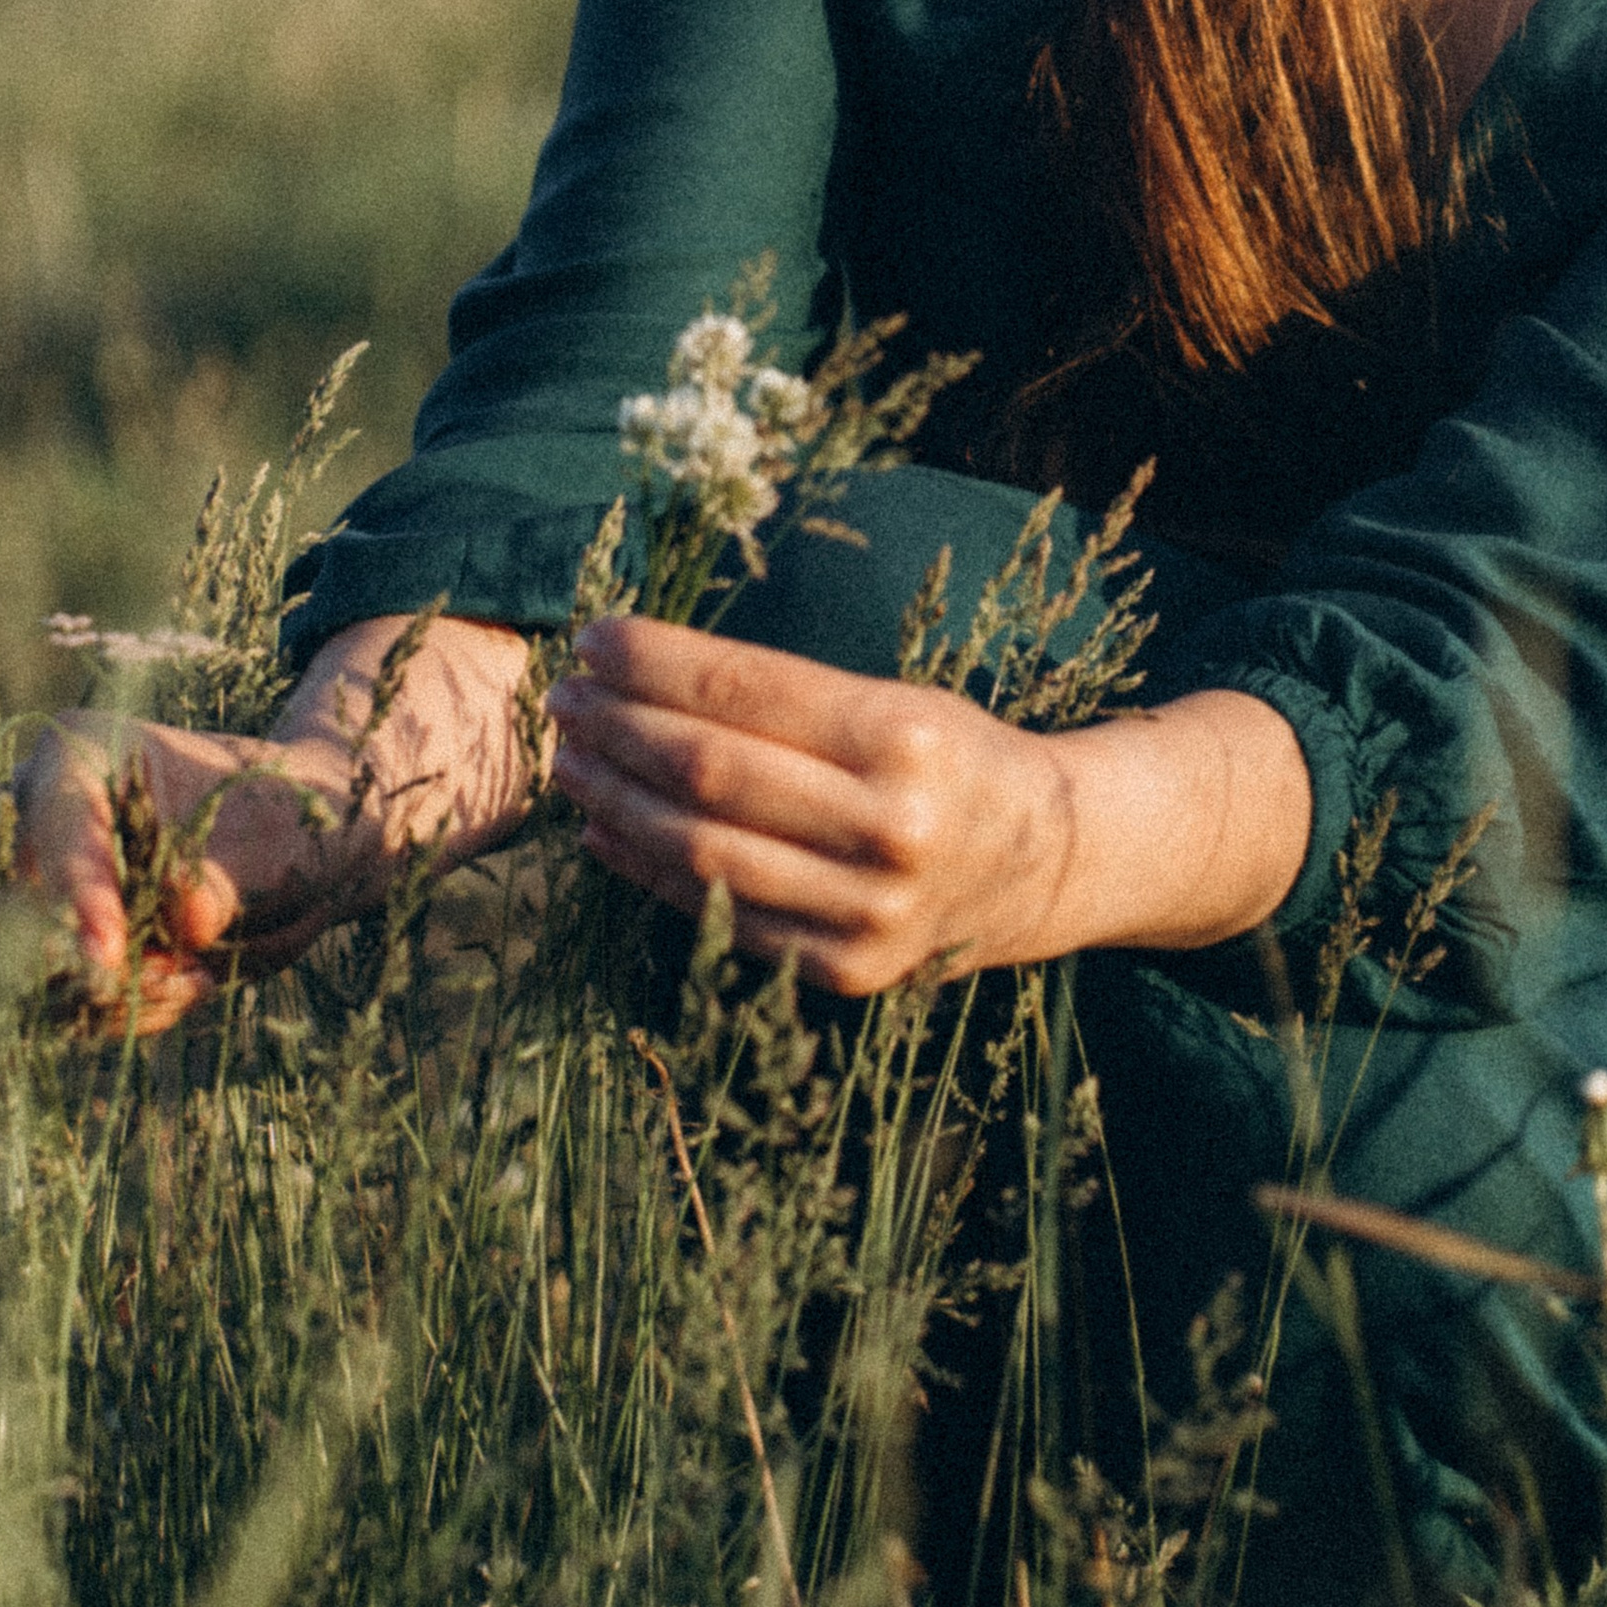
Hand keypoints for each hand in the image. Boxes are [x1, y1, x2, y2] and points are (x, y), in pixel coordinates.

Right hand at [0, 614, 542, 1029]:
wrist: (302, 849)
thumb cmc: (292, 818)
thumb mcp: (284, 840)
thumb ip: (231, 876)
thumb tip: (186, 919)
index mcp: (80, 752)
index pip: (54, 822)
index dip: (74, 890)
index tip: (111, 955)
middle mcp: (39, 818)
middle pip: (6, 907)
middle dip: (80, 959)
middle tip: (168, 977)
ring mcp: (42, 888)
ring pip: (29, 970)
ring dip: (110, 995)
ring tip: (198, 977)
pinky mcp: (61, 946)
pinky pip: (65, 1002)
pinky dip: (124, 1012)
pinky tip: (191, 983)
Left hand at [545, 617, 1313, 995]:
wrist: (1045, 860)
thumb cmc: (950, 756)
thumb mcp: (894, 699)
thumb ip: (784, 696)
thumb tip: (642, 669)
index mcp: (906, 736)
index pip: (748, 688)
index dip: (655, 661)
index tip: (592, 637)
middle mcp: (891, 826)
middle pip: (712, 771)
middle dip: (619, 727)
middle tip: (561, 698)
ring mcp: (869, 910)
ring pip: (704, 851)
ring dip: (616, 802)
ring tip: (569, 762)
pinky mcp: (847, 969)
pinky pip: (723, 917)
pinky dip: (648, 872)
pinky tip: (604, 831)